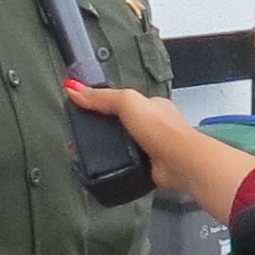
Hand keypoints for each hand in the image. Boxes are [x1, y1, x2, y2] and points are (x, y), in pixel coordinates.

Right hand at [72, 83, 254, 221]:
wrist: (181, 163)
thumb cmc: (162, 129)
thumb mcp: (127, 102)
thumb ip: (101, 96)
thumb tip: (74, 88)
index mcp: (151, 105)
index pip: (121, 100)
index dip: (101, 101)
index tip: (81, 105)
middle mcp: (153, 125)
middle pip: (121, 123)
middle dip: (102, 128)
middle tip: (80, 133)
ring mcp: (152, 147)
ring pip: (124, 144)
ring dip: (108, 147)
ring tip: (86, 150)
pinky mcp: (150, 167)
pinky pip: (127, 163)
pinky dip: (116, 164)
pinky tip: (104, 165)